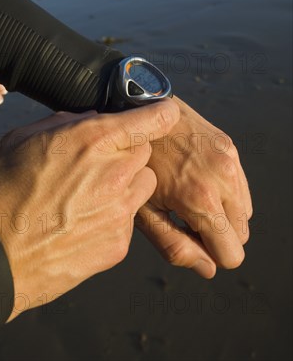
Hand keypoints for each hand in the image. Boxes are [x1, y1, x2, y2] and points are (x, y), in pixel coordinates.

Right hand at [0, 98, 179, 319]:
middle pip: (146, 154)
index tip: (163, 113)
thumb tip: (89, 119)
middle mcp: (115, 173)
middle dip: (129, 153)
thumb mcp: (21, 140)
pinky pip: (129, 221)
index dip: (160, 113)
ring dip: (127, 184)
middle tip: (98, 163)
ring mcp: (120, 212)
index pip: (152, 120)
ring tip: (90, 195)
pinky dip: (114, 217)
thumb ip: (64, 123)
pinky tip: (82, 223)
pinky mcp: (118, 245)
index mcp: (93, 140)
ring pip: (144, 186)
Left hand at [137, 97, 251, 278]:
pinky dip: (226, 194)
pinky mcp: (231, 147)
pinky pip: (242, 188)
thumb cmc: (135, 163)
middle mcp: (223, 179)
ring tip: (191, 200)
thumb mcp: (144, 209)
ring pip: (245, 213)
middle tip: (187, 220)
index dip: (210, 254)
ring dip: (224, 215)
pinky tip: (198, 182)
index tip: (188, 238)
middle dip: (218, 236)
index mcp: (200, 199)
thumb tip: (208, 269)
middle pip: (241, 236)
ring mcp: (230, 160)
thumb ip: (174, 245)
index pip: (232, 255)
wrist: (139, 112)